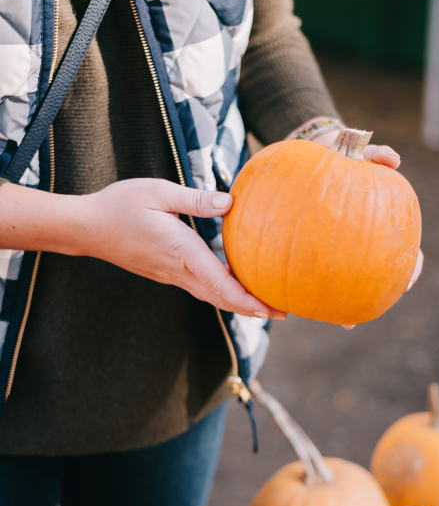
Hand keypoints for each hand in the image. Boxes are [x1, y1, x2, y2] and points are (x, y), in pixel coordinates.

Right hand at [79, 179, 287, 317]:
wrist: (86, 227)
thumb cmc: (120, 205)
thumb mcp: (159, 192)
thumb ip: (196, 199)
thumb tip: (230, 203)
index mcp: (181, 252)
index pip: (220, 284)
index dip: (248, 299)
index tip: (271, 309)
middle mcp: (179, 270)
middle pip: (222, 297)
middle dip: (253, 307)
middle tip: (285, 313)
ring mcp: (171, 274)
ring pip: (212, 294)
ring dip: (240, 301)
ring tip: (268, 302)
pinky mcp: (166, 271)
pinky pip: (201, 285)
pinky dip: (223, 289)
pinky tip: (236, 277)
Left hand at [312, 132, 407, 328]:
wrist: (316, 153)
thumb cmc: (344, 152)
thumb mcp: (360, 151)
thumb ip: (375, 154)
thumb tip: (393, 159)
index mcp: (385, 224)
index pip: (409, 253)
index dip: (411, 268)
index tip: (408, 280)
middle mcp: (366, 243)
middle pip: (382, 278)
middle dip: (378, 299)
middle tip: (376, 311)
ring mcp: (342, 250)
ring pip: (351, 282)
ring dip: (347, 304)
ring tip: (342, 322)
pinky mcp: (317, 250)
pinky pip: (316, 271)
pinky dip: (310, 285)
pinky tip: (299, 296)